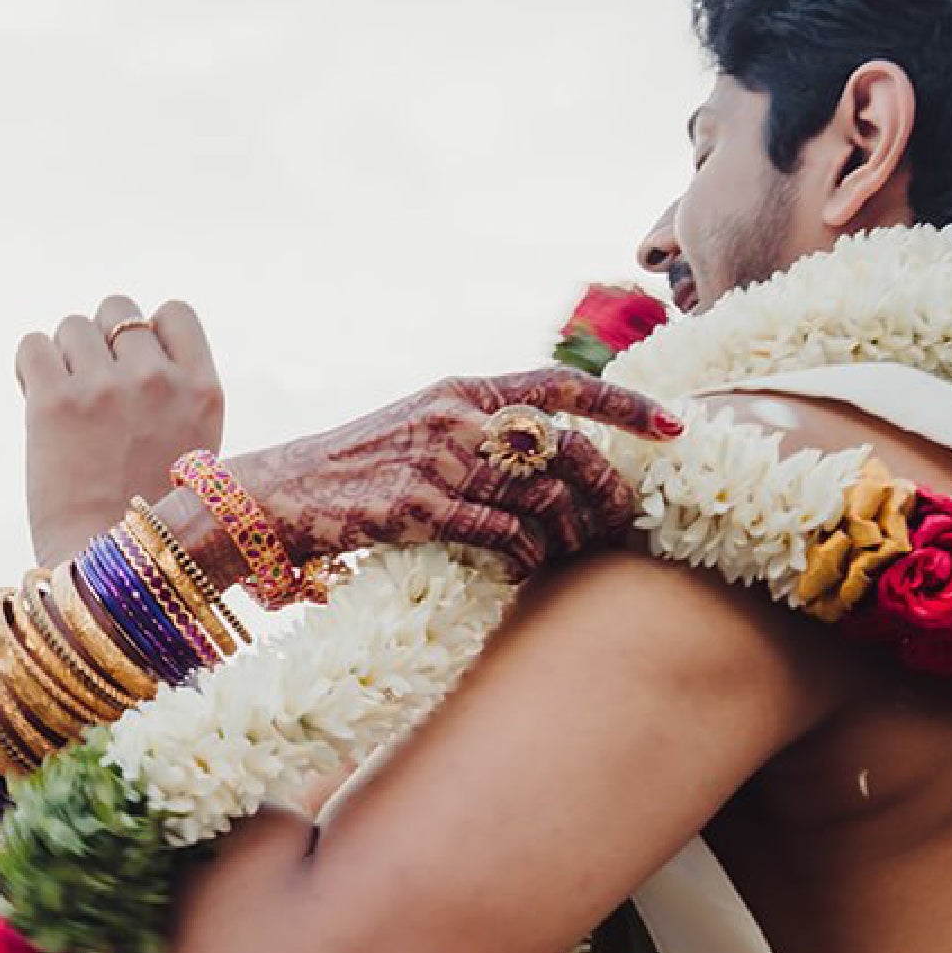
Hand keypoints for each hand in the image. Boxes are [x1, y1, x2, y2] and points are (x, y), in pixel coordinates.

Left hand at [18, 296, 223, 564]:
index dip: (146, 334)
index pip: (174, 312)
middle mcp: (158, 379)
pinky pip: (32, 345)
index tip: (131, 369)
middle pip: (117, 310)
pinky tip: (36, 399)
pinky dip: (30, 366)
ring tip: (64, 406)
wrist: (114, 578)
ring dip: (63, 357)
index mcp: (203, 391)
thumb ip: (173, 401)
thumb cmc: (152, 529)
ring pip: (72, 325)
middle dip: (100, 341)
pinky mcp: (55, 402)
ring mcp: (106, 387)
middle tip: (90, 390)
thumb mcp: (193, 455)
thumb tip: (134, 359)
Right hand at [221, 369, 674, 578]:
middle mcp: (456, 418)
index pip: (560, 385)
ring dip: (569, 536)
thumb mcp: (419, 427)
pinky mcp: (419, 507)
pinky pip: (503, 535)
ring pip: (542, 499)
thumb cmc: (352, 470)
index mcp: (461, 390)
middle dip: (608, 491)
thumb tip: (552, 457)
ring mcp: (438, 461)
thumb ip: (480, 431)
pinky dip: (527, 556)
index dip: (625, 405)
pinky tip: (526, 566)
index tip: (676, 426)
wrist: (276, 495)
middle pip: (565, 450)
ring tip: (570, 554)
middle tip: (622, 523)